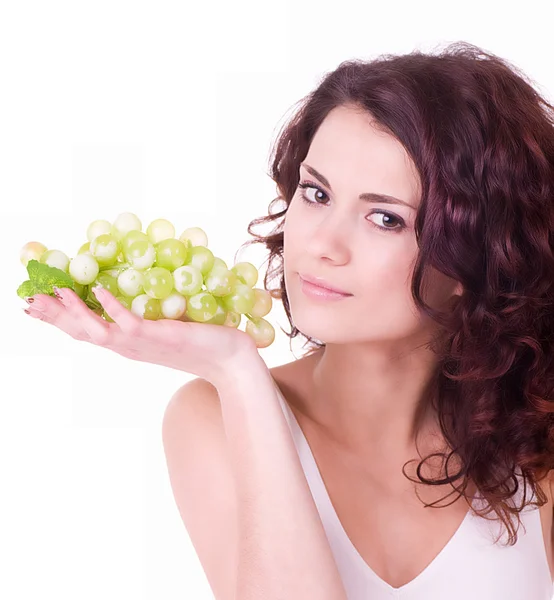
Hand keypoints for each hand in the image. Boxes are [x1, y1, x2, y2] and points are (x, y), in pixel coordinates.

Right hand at [24, 286, 259, 386]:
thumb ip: (145, 319)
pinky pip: (129, 323)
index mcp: (127, 343)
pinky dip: (112, 307)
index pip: (85, 331)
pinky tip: (99, 290)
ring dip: (74, 313)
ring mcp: (143, 344)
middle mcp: (129, 347)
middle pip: (82, 333)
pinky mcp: (160, 337)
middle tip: (28, 301)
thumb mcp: (164, 329)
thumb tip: (134, 299)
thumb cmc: (200, 342)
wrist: (229, 361)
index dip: (59, 319)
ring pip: (98, 332)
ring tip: (55, 292)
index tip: (35, 304)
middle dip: (55, 317)